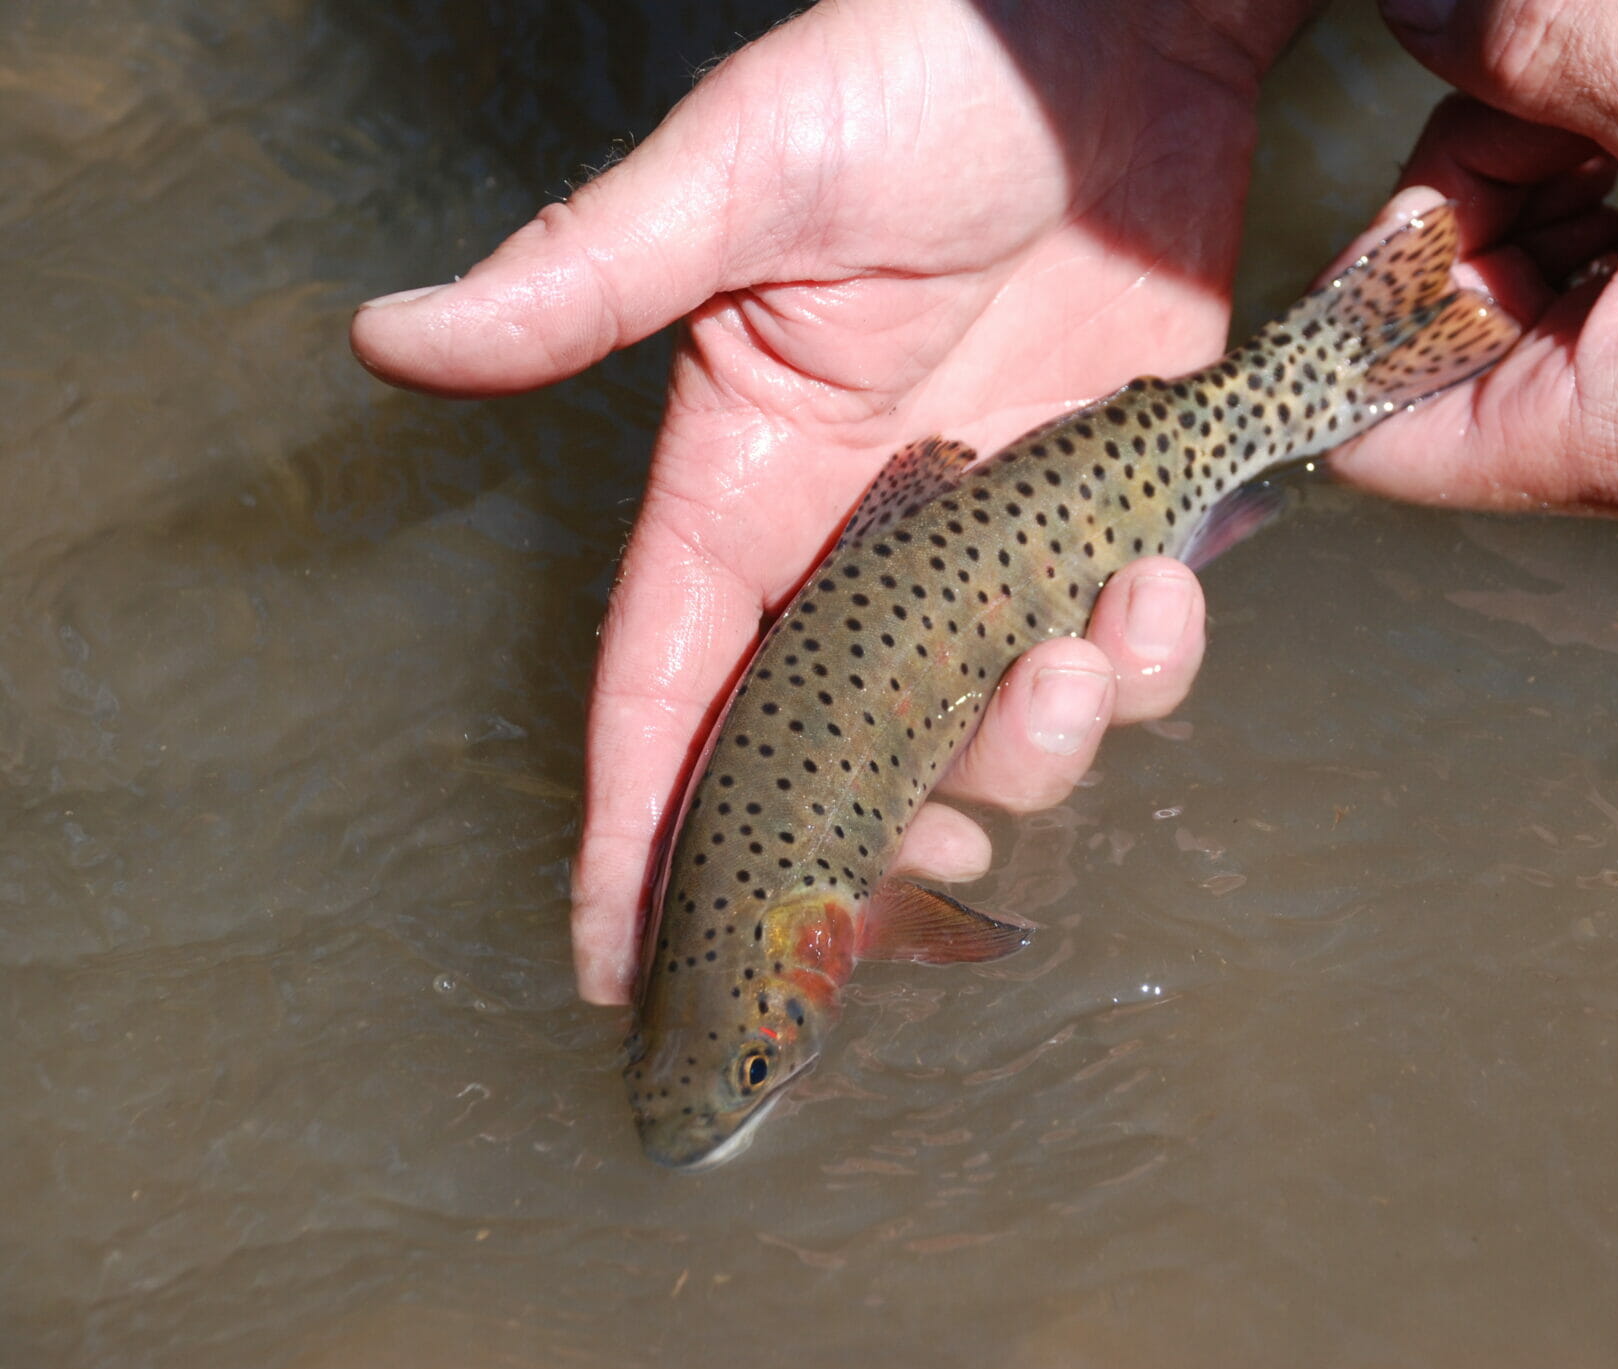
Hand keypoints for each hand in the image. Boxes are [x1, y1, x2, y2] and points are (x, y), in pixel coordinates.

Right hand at [351, 0, 1317, 1002]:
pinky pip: (1125, 652)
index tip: (614, 964)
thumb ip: (590, 276)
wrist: (1108, 24)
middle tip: (929, 859)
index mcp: (748, 485)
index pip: (665, 690)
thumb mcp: (743, 173)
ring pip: (997, 731)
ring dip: (1039, 747)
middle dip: (880, 835)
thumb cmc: (915, 73)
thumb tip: (395, 339)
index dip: (635, 829)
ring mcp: (991, 542)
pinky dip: (1150, 660)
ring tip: (1079, 656)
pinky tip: (1160, 589)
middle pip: (840, 757)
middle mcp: (862, 541)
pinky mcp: (1110, 515)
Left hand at [1343, 0, 1617, 508]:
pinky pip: (1592, 244)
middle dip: (1462, 183)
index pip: (1366, 432)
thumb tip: (1422, 7)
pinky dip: (1603, 164)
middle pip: (1431, 316)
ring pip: (1510, 262)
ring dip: (1539, 152)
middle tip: (1542, 83)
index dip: (1341, 319)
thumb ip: (1547, 52)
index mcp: (1582, 433)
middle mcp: (1598, 428)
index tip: (1386, 199)